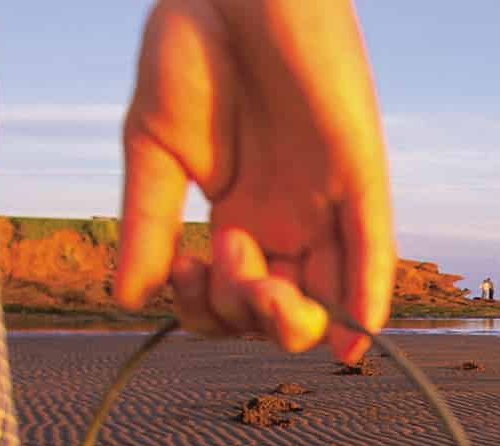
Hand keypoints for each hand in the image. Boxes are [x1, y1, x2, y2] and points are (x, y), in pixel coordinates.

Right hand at [116, 0, 394, 361]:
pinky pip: (372, 253)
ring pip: (327, 295)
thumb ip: (148, 222)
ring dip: (294, 321)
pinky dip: (364, 302)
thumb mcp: (152, 147)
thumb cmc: (190, 47)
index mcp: (243, 214)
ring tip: (267, 298)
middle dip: (246, 316)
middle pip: (281, 312)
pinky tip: (350, 342)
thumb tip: (127, 297)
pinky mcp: (360, 174)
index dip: (207, 311)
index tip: (180, 271)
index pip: (234, 301)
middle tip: (215, 266)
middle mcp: (289, 218)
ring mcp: (326, 200)